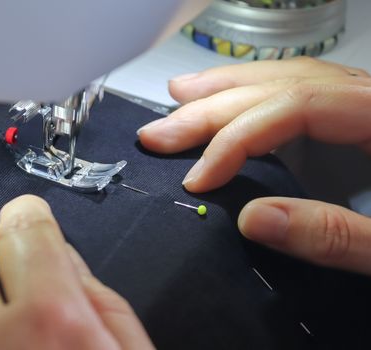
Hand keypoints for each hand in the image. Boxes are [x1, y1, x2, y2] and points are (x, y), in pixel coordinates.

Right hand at [138, 57, 370, 274]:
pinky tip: (232, 100)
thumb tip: (251, 219)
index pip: (293, 107)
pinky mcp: (361, 119)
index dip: (235, 139)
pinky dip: (256, 95)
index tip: (197, 178)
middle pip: (281, 84)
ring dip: (228, 87)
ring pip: (288, 77)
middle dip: (212, 107)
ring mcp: (367, 104)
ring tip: (180, 95)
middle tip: (159, 131)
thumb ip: (335, 236)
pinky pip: (300, 92)